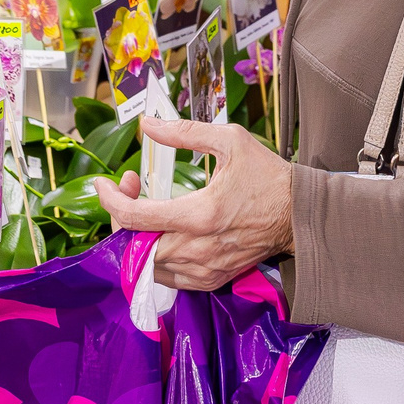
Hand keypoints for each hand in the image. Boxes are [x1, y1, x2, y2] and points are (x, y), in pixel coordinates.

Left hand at [93, 119, 294, 289]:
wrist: (300, 215)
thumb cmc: (268, 177)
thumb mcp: (231, 141)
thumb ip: (184, 132)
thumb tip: (148, 125)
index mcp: (201, 214)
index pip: (136, 217)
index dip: (110, 200)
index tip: (103, 183)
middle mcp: (199, 247)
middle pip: (135, 244)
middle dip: (123, 214)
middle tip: (133, 187)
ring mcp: (205, 268)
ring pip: (148, 264)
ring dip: (138, 236)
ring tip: (148, 208)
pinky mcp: (211, 279)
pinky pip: (168, 278)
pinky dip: (156, 257)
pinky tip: (163, 232)